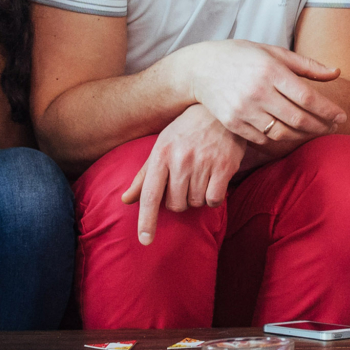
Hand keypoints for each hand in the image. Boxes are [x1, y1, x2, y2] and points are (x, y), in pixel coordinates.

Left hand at [121, 103, 245, 244]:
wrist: (218, 109)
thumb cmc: (186, 130)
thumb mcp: (161, 146)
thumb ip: (144, 176)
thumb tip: (125, 200)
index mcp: (161, 154)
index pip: (150, 194)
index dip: (147, 220)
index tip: (145, 240)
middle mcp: (180, 160)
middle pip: (175, 204)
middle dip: (178, 200)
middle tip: (185, 182)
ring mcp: (203, 163)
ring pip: (195, 203)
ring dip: (197, 197)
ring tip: (201, 176)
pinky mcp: (224, 166)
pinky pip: (214, 200)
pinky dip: (213, 198)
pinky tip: (214, 182)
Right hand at [188, 40, 345, 145]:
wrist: (200, 68)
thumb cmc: (242, 57)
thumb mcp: (274, 52)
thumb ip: (306, 65)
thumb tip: (337, 72)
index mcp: (270, 70)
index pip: (307, 97)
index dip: (328, 110)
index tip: (341, 116)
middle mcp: (257, 91)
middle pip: (298, 119)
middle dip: (320, 126)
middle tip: (332, 127)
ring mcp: (244, 109)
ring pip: (282, 132)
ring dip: (303, 135)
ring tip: (314, 131)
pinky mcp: (233, 123)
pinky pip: (264, 138)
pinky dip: (279, 139)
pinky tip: (289, 133)